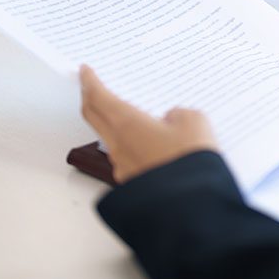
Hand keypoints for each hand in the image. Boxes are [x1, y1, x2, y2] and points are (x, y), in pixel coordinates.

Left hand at [79, 65, 217, 183]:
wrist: (192, 206)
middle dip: (91, 100)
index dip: (89, 82)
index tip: (84, 71)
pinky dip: (133, 146)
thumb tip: (172, 119)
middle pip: (94, 118)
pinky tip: (152, 146)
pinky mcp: (135, 184)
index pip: (98, 98)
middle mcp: (118, 146)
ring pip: (112, 140)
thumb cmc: (189, 162)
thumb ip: (179, 114)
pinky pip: (129, 158)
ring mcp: (123, 168)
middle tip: (91, 88)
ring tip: (132, 116)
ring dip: (114, 126)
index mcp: (127, 124)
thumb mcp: (194, 123)